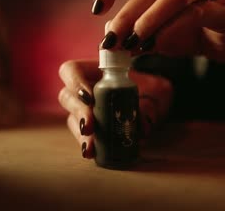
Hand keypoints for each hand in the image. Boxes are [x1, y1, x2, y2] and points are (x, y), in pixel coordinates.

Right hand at [58, 59, 172, 158]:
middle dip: (78, 112)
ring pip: (72, 119)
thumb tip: (142, 127)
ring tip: (90, 147)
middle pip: (67, 97)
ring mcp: (85, 110)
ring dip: (79, 133)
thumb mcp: (156, 90)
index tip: (89, 97)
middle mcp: (85, 90)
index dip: (74, 82)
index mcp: (95, 71)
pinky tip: (92, 153)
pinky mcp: (90, 129)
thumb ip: (151, 103)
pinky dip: (86, 144)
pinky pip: (82, 136)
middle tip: (89, 125)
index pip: (71, 70)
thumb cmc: (152, 87)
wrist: (157, 101)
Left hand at [93, 0, 224, 64]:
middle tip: (112, 40)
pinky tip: (158, 45)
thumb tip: (110, 45)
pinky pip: (196, 13)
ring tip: (132, 43)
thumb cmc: (187, 32)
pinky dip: (173, 29)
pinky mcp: (224, 8)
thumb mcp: (154, 35)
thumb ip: (134, 36)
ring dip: (149, 20)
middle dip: (127, 15)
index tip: (97, 9)